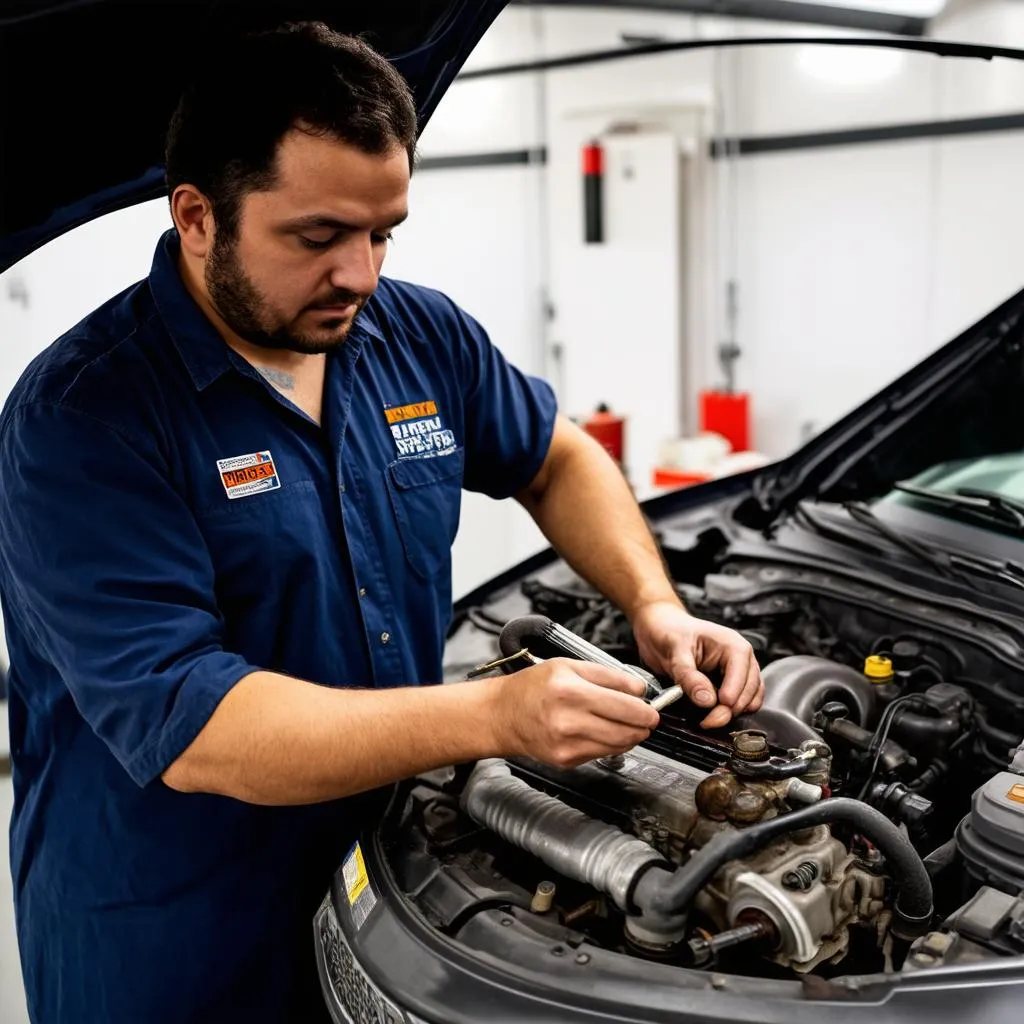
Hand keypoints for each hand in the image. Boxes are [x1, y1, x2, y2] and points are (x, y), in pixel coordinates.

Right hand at [491, 658, 660, 767]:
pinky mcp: (566, 759)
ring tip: (631, 725)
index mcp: (570, 691)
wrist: (502, 715)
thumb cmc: (532, 687)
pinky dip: (613, 744)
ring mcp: (567, 743)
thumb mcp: (567, 665)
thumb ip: (607, 675)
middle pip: (626, 727)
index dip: (645, 707)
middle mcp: (568, 719)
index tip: (651, 705)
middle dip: (644, 723)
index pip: (625, 703)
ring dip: (632, 735)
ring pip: (619, 744)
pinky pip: (602, 754)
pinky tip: (608, 733)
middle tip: (648, 718)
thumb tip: (638, 689)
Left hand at [630, 600, 762, 728]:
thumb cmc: (668, 632)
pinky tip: (712, 714)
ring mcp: (739, 671)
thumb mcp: (675, 652)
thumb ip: (689, 677)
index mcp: (733, 645)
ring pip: (750, 700)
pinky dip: (731, 712)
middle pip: (750, 691)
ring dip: (732, 713)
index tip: (714, 712)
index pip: (743, 675)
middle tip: (707, 722)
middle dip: (730, 710)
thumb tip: (708, 701)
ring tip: (708, 719)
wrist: (660, 627)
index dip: (731, 696)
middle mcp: (742, 659)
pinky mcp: (731, 683)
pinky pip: (741, 702)